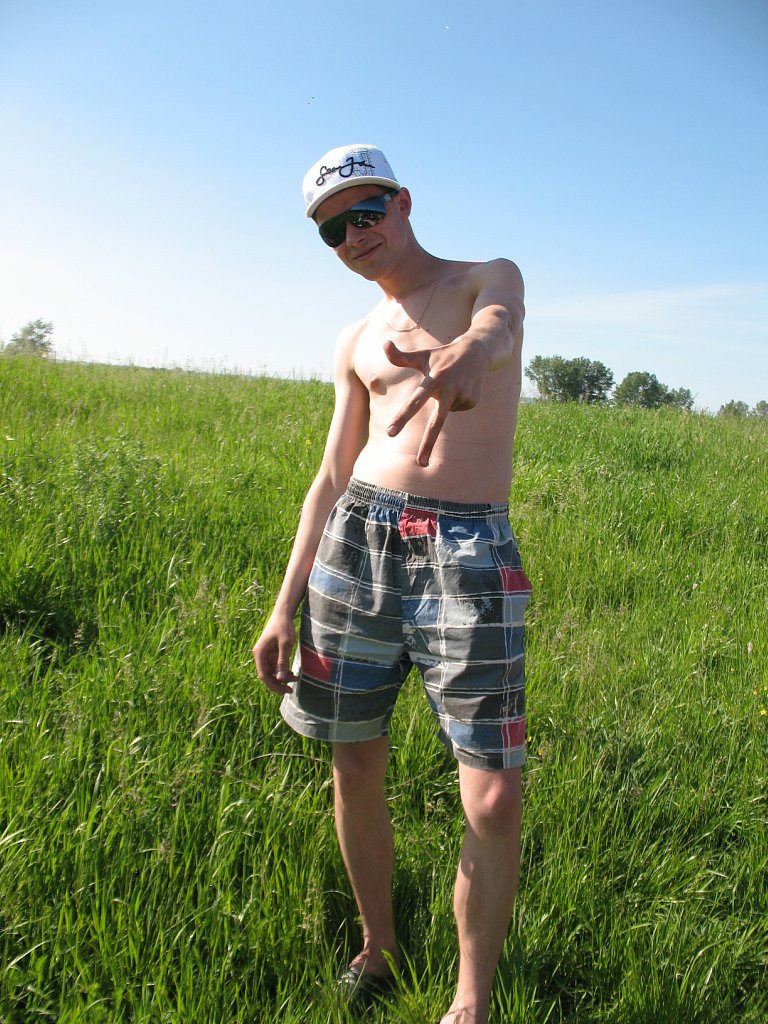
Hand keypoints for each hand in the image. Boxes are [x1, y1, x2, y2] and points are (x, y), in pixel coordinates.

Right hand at [252, 612, 296, 694]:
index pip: (264, 676)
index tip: (284, 691)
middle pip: (267, 675)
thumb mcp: (285, 645)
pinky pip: (275, 666)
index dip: (273, 686)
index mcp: (259, 654)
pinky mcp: (271, 653)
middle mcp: (260, 655)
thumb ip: (282, 662)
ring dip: (282, 677)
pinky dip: (283, 670)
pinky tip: (292, 673)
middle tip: (291, 689)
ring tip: (296, 679)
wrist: (283, 614)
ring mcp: (265, 654)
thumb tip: (280, 680)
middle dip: (278, 683)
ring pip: (272, 672)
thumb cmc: (283, 627)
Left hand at [384, 337, 486, 465]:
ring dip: (444, 401)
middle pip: (437, 423)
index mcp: (435, 379)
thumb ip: (400, 356)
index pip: (414, 402)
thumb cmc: (442, 355)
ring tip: (451, 382)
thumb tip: (384, 344)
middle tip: (420, 464)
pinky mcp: (472, 402)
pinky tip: (460, 387)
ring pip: (445, 412)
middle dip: (428, 444)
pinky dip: (454, 402)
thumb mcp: (422, 355)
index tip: (390, 433)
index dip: (402, 417)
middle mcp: (449, 389)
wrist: (477, 352)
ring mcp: (463, 396)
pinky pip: (455, 410)